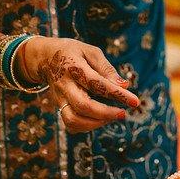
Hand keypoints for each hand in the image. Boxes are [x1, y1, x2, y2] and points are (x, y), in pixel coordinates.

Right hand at [19, 37, 139, 133]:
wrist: (43, 58)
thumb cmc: (73, 53)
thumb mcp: (90, 51)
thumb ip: (107, 69)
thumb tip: (124, 86)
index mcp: (73, 67)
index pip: (97, 83)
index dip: (117, 94)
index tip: (135, 102)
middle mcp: (64, 85)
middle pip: (83, 106)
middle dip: (106, 113)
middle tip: (123, 114)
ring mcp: (59, 98)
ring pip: (73, 120)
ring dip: (96, 124)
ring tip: (112, 116)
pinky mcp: (59, 107)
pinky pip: (70, 124)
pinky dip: (87, 127)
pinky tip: (101, 120)